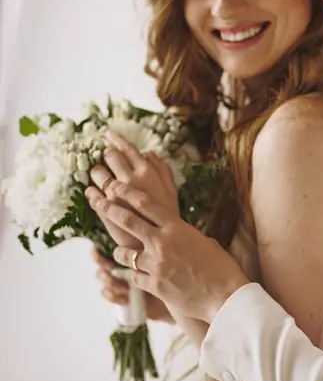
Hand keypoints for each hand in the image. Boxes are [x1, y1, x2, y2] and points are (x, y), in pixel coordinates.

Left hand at [85, 180, 249, 323]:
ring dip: (120, 252)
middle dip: (108, 209)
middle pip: (128, 221)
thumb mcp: (205, 243)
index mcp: (178, 228)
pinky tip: (137, 277)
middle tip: (96, 200)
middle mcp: (163, 243)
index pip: (146, 204)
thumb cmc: (222, 268)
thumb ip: (185, 235)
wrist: (226, 296)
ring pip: (124, 254)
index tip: (114, 186)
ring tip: (120, 253)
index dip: (127, 193)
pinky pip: (134, 277)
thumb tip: (176, 233)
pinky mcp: (154, 285)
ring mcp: (156, 264)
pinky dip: (134, 276)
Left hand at [87, 129, 178, 252]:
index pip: (128, 148)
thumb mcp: (173, 192)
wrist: (163, 247)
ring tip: (99, 176)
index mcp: (148, 173)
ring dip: (97, 172)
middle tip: (106, 157)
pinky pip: (93, 194)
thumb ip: (163, 171)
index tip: (108, 134)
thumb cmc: (170, 219)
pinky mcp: (107, 211)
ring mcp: (117, 195)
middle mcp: (131, 180)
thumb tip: (150, 153)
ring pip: (99, 173)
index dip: (116, 139)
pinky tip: (93, 192)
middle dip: (107, 155)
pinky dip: (91, 192)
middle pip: (110, 156)